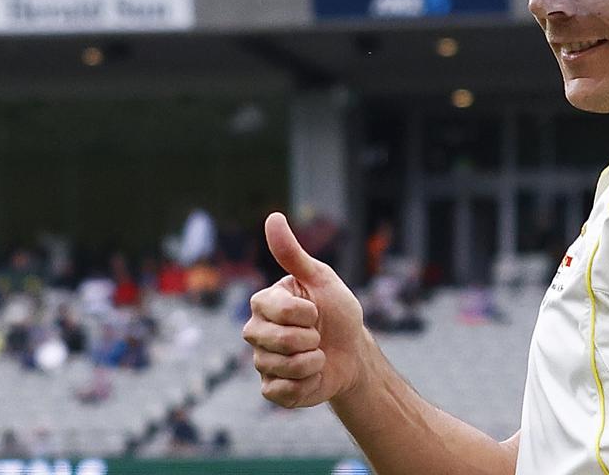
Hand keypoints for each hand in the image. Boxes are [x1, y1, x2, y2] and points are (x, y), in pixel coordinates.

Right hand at [243, 212, 365, 407]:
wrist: (352, 352)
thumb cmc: (336, 311)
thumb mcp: (321, 279)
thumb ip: (293, 254)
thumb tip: (272, 217)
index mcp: (264, 302)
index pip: (282, 310)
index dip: (308, 313)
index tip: (316, 310)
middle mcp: (255, 331)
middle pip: (278, 340)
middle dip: (310, 338)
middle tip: (317, 334)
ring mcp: (261, 361)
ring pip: (282, 366)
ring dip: (312, 360)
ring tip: (316, 354)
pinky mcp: (270, 388)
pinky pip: (284, 391)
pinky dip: (307, 383)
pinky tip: (311, 375)